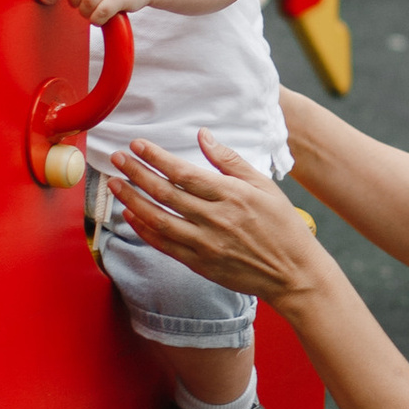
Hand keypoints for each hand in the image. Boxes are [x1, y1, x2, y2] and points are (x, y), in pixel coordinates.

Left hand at [108, 133, 327, 305]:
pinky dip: (144, 230)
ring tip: (115, 184)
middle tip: (117, 159)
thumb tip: (203, 136)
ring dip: (133, 200)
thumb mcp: (264, 185)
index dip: (156, 158)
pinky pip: (164, 245)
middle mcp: (215, 219)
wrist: (293, 272)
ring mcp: (205, 244)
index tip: (137, 145)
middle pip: (165, 193)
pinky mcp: (200, 264)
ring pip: (159, 220)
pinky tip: (131, 215)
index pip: (184, 173)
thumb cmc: (283, 225)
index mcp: (232, 195)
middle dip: (136, 174)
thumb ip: (230, 160)